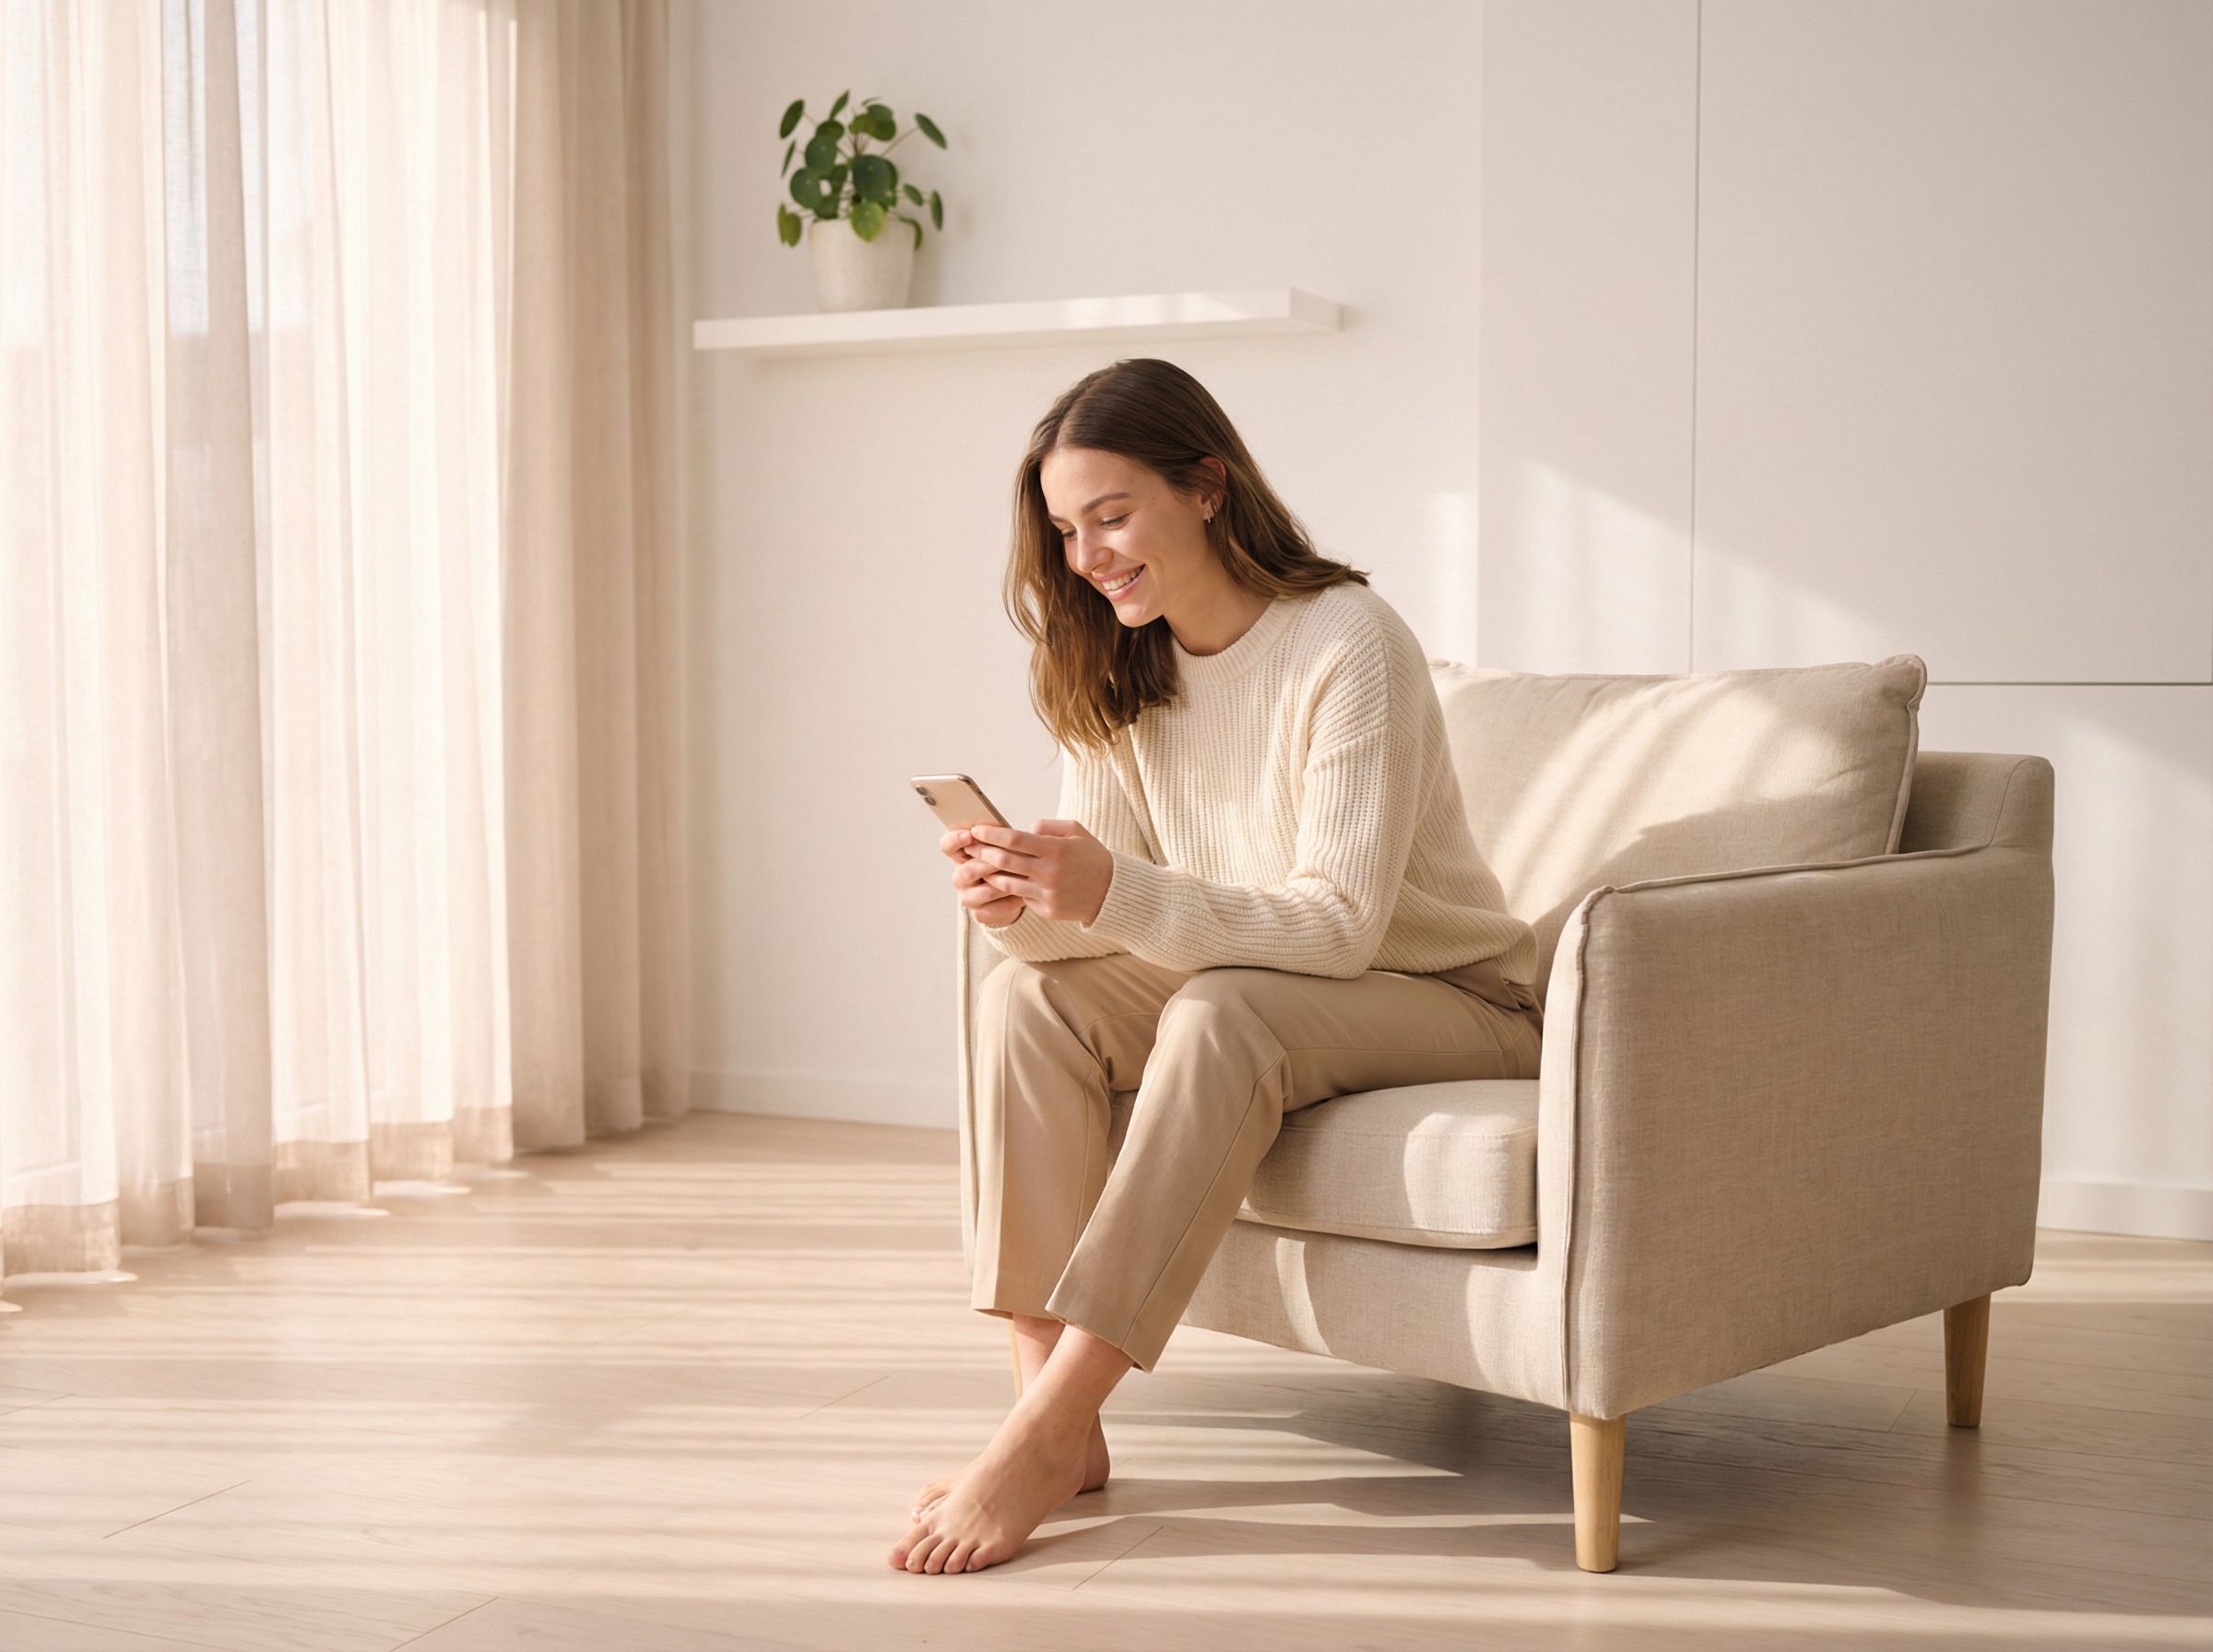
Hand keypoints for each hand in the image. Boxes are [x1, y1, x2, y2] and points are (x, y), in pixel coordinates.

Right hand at [939, 825, 1025, 927]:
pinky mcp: (980, 913)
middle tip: (1006, 860)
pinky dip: (1010, 902)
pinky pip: (994, 909)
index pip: (948, 845)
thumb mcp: (1003, 847)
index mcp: (962, 855)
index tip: (970, 835)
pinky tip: (1023, 895)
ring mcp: (968, 896)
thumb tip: (1019, 826)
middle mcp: (961, 876)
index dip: (955, 840)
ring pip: (984, 892)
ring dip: (1004, 884)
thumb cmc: (1007, 863)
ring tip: (1022, 878)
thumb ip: (1002, 837)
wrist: (1013, 892)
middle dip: (989, 865)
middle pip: (967, 871)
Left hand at [963, 819, 1112, 925]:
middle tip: (969, 846)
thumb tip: (1023, 829)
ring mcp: (1047, 894)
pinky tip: (1000, 880)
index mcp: (1056, 850)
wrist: (1112, 893)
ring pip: (1006, 883)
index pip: (1014, 839)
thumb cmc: (1092, 858)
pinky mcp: (1046, 910)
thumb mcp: (1076, 831)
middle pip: (1004, 861)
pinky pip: (1021, 897)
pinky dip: (1009, 888)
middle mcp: (1049, 873)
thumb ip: (1048, 826)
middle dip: (982, 852)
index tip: (977, 830)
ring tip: (979, 864)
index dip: (991, 834)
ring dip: (989, 873)